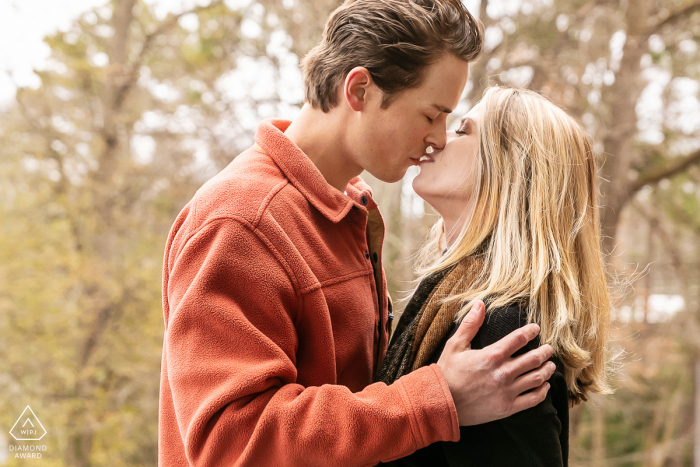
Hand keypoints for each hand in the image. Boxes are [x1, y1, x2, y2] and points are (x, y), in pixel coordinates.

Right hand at [436, 300, 555, 425]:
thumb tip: (480, 304)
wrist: (441, 403)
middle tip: (549, 349)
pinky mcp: (508, 407)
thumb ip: (470, 325)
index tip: (536, 329)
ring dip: (547, 370)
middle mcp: (503, 373)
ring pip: (537, 378)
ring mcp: (507, 391)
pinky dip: (543, 391)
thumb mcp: (455, 345)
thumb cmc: (447, 373)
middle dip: (544, 352)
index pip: (519, 339)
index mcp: (492, 355)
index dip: (531, 331)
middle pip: (533, 358)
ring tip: (551, 365)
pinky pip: (533, 399)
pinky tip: (545, 386)